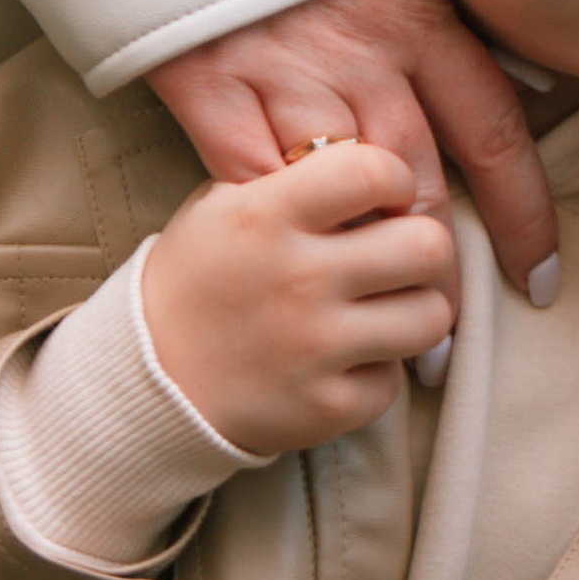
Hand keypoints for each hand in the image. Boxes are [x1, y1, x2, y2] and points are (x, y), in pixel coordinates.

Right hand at [137, 141, 457, 457]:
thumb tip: (375, 174)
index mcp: (266, 216)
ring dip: (413, 310)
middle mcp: (296, 279)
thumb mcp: (221, 205)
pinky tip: (343, 361)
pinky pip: (394, 380)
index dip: (394, 180)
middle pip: (427, 246)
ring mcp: (314, 349)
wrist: (147, 380)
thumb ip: (293, 181)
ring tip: (381, 309)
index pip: (375, 171)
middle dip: (421, 247)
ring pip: (431, 316)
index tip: (384, 199)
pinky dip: (376, 371)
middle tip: (397, 258)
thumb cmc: (197, 280)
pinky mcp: (326, 408)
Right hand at [148, 0, 559, 306]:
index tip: (539, 279)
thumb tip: (533, 88)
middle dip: (438, 267)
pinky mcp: (209, 85)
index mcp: (421, 20)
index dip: (523, 216)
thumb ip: (453, 28)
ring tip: (370, 326)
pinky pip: (248, 178)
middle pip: (419, 184)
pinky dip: (273, 226)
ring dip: (361, 270)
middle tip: (452, 337)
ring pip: (341, 194)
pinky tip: (284, 266)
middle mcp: (363, 54)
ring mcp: (283, 72)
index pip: (494, 134)